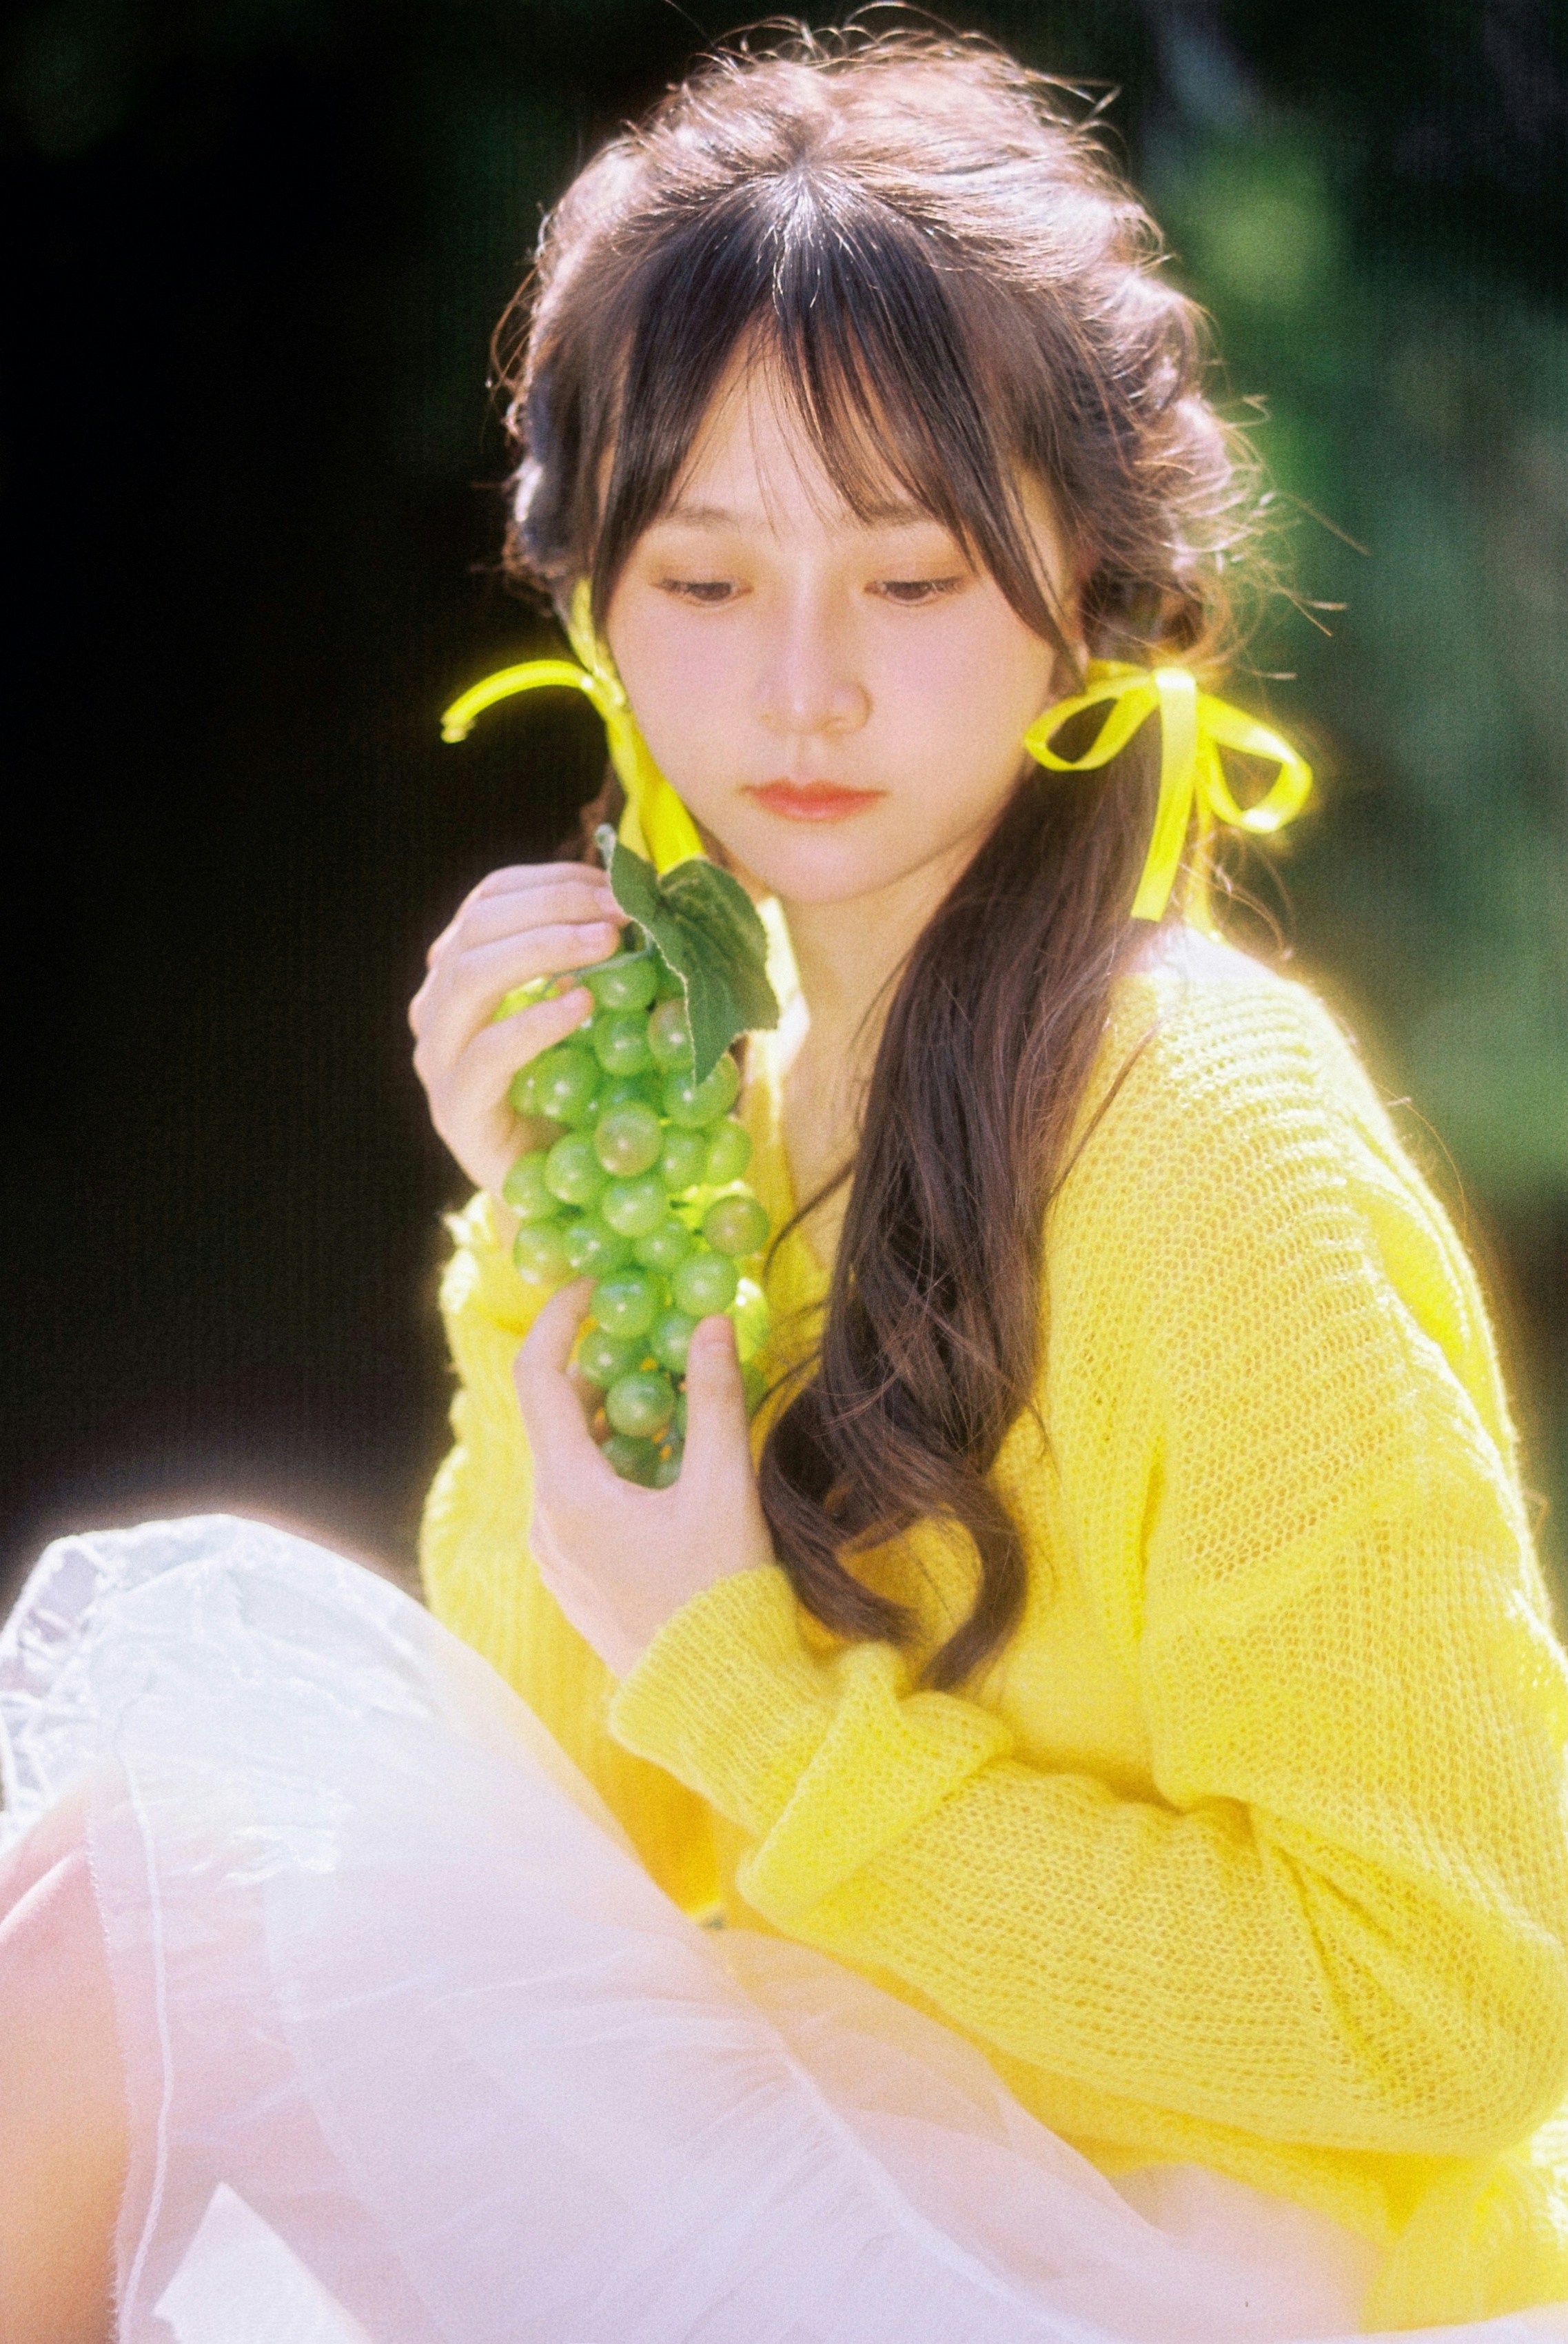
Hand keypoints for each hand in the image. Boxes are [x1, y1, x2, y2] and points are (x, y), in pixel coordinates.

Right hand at [409, 862, 621, 1197]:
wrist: (563, 1190)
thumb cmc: (584, 1093)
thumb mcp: (594, 1016)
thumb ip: (599, 966)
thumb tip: (644, 910)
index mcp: (463, 970)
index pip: (490, 899)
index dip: (552, 881)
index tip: (616, 885)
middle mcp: (438, 1006)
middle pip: (477, 928)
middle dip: (553, 907)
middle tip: (620, 912)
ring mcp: (438, 1058)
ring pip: (469, 977)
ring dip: (543, 948)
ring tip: (607, 945)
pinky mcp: (455, 1108)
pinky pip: (487, 1053)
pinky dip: (535, 1021)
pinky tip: (583, 1004)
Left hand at [514, 1282, 775, 1676]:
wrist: (715, 1702)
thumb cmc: (720, 1594)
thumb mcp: (724, 1489)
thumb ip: (715, 1400)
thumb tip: (712, 1321)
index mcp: (569, 1493)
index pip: (539, 1376)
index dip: (561, 1319)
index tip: (597, 1288)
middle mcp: (546, 1521)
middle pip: (557, 1417)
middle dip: (604, 1371)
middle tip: (658, 1340)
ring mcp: (556, 1553)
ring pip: (572, 1459)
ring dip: (616, 1420)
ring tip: (678, 1404)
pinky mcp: (576, 1576)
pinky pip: (581, 1498)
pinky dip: (617, 1464)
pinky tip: (671, 1469)